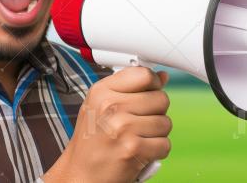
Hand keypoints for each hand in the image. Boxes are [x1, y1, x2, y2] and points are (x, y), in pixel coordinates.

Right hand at [43, 67, 171, 182]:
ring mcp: (122, 128)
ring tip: (137, 138)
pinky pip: (165, 144)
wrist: (81, 174)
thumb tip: (162, 77)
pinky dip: (157, 151)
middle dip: (155, 113)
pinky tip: (140, 152)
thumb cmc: (92, 142)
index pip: (144, 74)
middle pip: (161, 98)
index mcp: (101, 91)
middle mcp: (111, 106)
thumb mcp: (102, 106)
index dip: (153, 84)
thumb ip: (131, 88)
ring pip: (166, 122)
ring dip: (157, 134)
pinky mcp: (133, 149)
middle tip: (138, 123)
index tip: (149, 92)